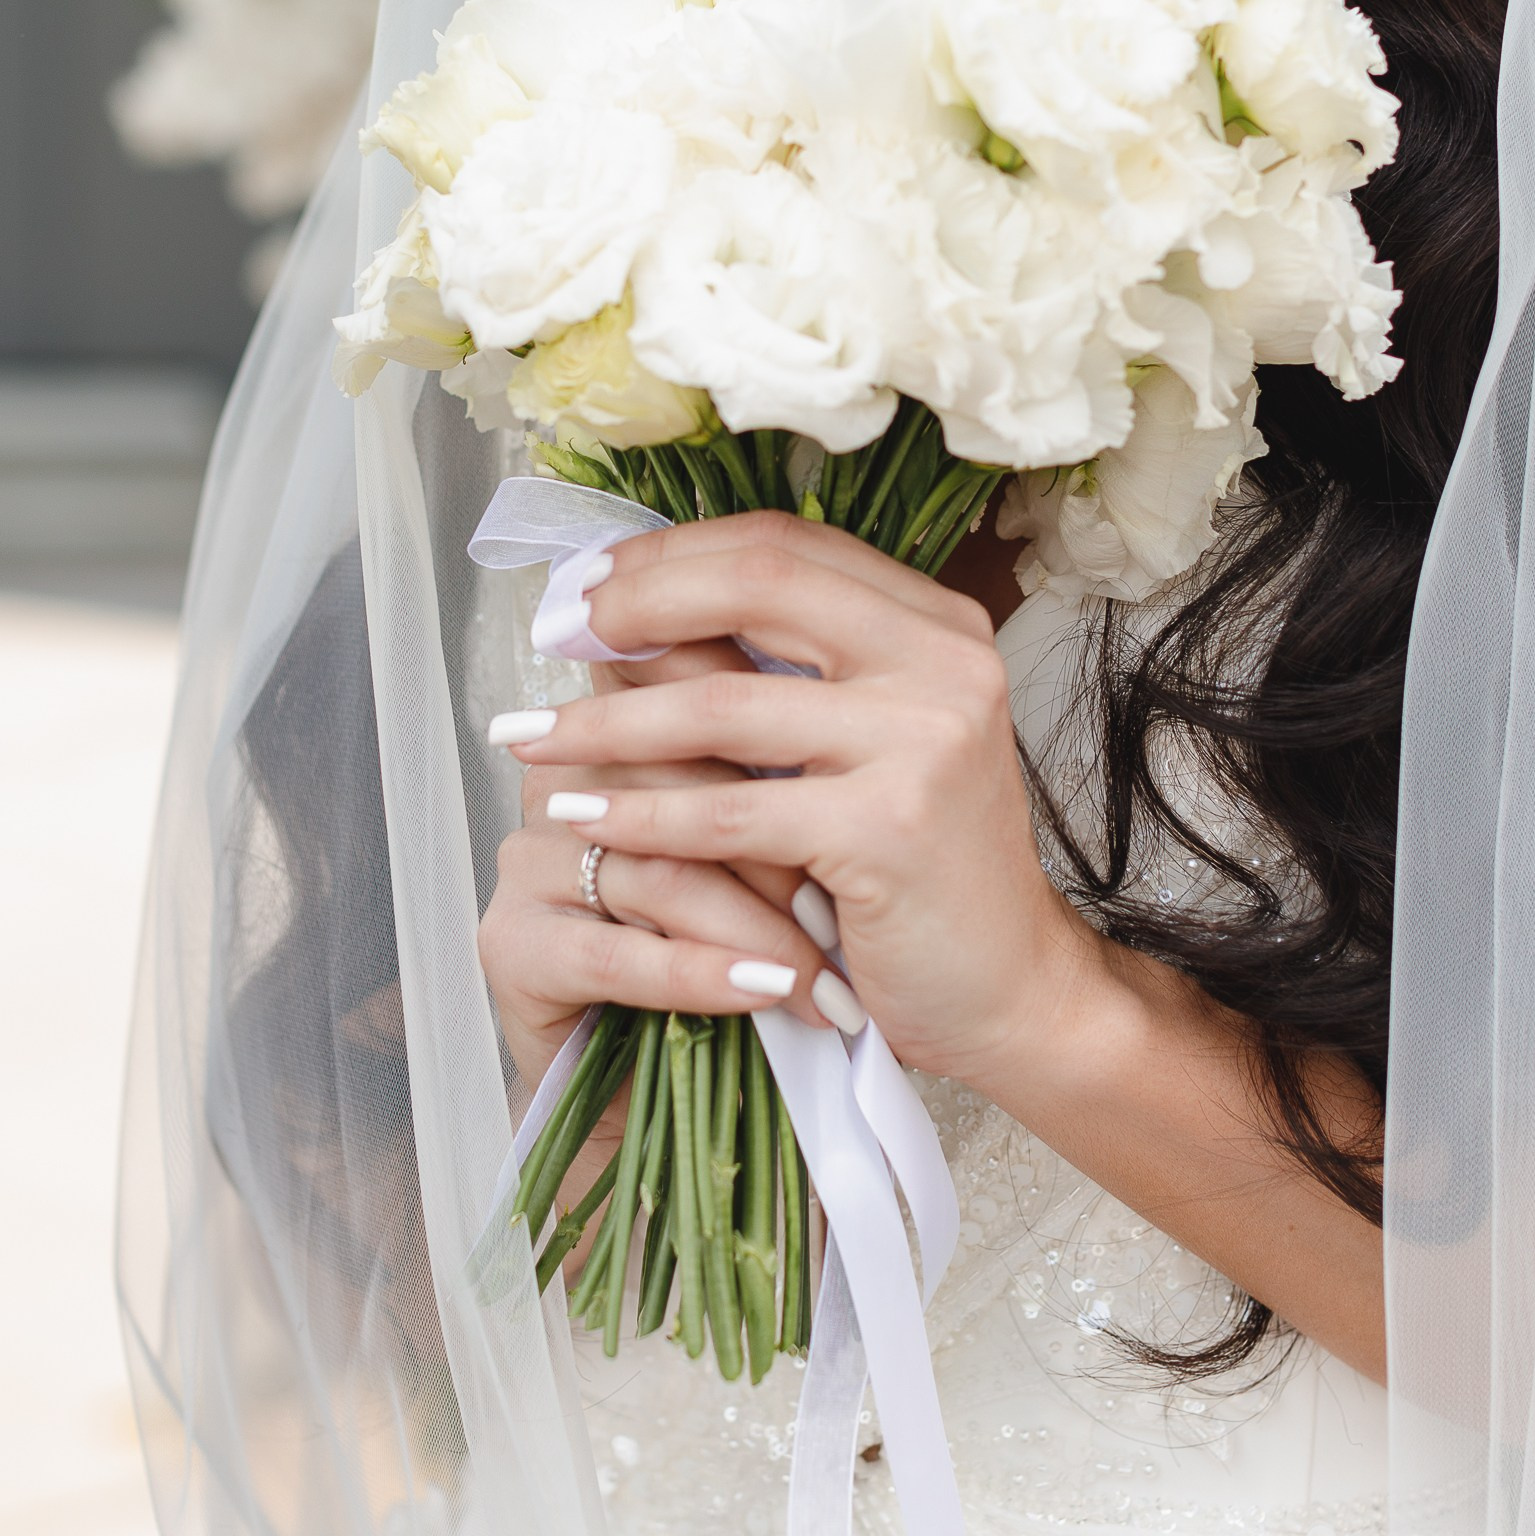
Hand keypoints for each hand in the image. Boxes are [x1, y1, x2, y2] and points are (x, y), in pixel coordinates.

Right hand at [479, 632, 846, 1098]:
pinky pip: (614, 952)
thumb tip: (878, 708)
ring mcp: (529, 858)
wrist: (683, 1099)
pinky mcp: (510, 943)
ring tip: (824, 974)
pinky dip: (699, 972)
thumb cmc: (746, 952)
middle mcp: (566, 776)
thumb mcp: (786, 849)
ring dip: (754, 925)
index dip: (774, 733)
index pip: (692, 689)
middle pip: (678, 778)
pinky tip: (761, 991)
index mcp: (627, 727)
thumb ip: (795, 769)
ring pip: (655, 866)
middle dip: (778, 848)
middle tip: (855, 901)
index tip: (858, 783)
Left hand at [486, 510, 1115, 1099]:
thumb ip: (783, 672)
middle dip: (635, 603)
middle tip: (553, 632)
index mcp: (938, 623)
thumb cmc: (917, 868)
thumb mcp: (863, 741)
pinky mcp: (888, 831)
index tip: (591, 581)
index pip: (787, 544)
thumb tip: (626, 613)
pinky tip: (580, 816)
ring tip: (527, 737)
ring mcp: (924, 742)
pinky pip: (727, 812)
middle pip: (756, 584)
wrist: (1007, 991)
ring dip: (606, 721)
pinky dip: (639, 814)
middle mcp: (944, 661)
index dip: (675, 553)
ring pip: (721, 705)